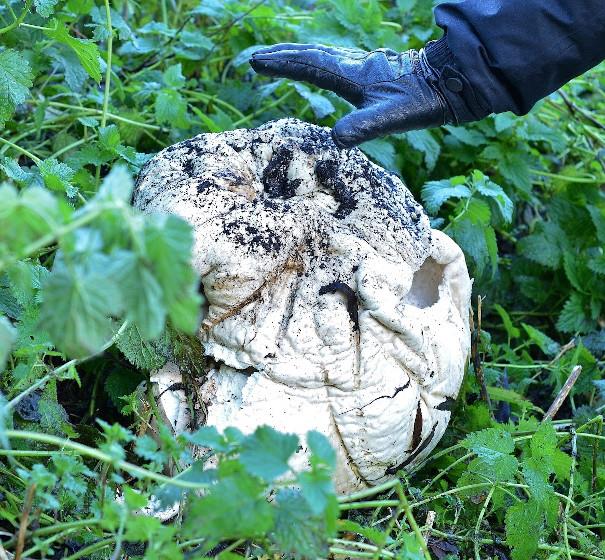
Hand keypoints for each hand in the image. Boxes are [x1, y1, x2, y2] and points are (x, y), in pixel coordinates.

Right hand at [250, 42, 480, 147]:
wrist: (448, 83)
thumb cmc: (420, 102)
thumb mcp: (390, 118)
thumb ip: (362, 127)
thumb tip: (335, 140)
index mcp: (351, 75)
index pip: (308, 66)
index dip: (281, 64)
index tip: (256, 62)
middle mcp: (352, 65)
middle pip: (310, 55)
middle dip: (282, 56)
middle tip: (258, 58)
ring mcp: (361, 66)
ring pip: (321, 55)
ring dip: (297, 55)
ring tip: (278, 57)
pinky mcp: (370, 71)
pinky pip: (334, 60)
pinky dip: (316, 59)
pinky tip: (319, 65)